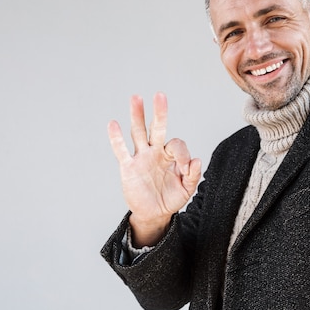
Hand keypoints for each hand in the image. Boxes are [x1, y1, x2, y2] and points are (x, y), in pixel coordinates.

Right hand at [108, 92, 201, 246]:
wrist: (154, 214)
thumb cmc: (171, 198)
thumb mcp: (187, 189)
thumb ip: (193, 175)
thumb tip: (196, 160)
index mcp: (170, 155)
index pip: (177, 145)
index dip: (182, 154)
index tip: (184, 168)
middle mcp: (155, 152)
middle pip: (156, 128)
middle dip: (159, 112)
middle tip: (160, 95)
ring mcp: (141, 157)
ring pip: (138, 132)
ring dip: (137, 116)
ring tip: (136, 98)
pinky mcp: (128, 167)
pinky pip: (121, 150)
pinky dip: (116, 138)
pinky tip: (113, 124)